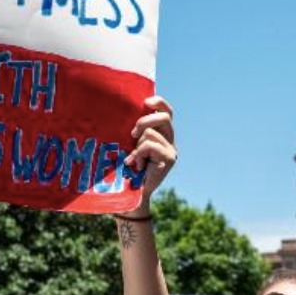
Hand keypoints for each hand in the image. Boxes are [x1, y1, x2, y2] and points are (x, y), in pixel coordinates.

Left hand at [123, 96, 175, 214]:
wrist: (133, 192)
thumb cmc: (128, 167)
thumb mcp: (131, 145)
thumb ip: (135, 131)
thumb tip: (123, 111)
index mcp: (162, 133)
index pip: (167, 111)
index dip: (159, 102)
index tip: (145, 102)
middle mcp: (170, 140)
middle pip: (165, 116)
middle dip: (145, 120)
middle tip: (132, 134)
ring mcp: (172, 150)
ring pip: (150, 133)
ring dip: (137, 146)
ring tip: (134, 160)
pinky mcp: (169, 159)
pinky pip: (149, 146)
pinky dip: (138, 155)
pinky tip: (137, 166)